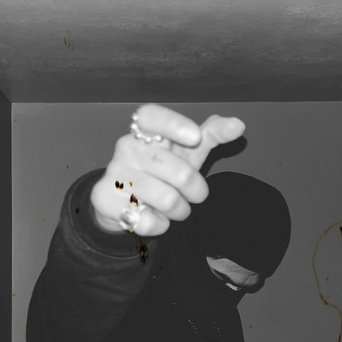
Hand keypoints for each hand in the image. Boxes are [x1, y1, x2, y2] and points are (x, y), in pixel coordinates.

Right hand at [90, 104, 245, 235]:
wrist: (122, 202)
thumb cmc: (161, 171)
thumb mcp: (187, 152)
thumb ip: (212, 135)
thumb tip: (238, 125)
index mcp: (145, 131)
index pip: (150, 116)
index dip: (174, 124)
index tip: (195, 137)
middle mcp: (126, 148)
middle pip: (176, 170)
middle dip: (196, 189)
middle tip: (196, 195)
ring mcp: (114, 173)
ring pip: (166, 199)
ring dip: (180, 210)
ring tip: (175, 208)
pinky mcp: (104, 199)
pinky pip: (147, 220)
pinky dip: (159, 225)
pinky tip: (153, 217)